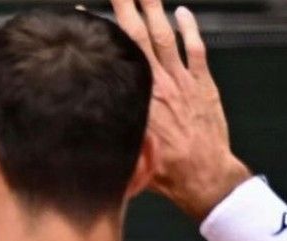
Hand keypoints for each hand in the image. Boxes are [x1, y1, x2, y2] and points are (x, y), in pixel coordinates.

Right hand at [110, 0, 251, 221]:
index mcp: (137, 98)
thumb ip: (113, 127)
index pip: (114, 54)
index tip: (82, 13)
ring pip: (165, 36)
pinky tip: (183, 11)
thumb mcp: (128, 151)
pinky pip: (196, 50)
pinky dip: (190, 29)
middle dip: (125, 5)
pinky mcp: (203, 86)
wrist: (204, 177)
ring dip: (154, 8)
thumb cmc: (165, 172)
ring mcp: (182, 82)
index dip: (98, 30)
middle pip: (137, 35)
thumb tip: (89, 114)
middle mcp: (158, 83)